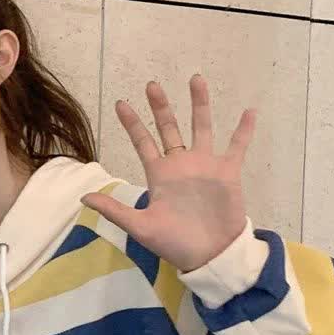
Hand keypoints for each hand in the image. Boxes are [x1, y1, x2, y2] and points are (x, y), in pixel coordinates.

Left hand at [81, 75, 257, 272]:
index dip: (132, 124)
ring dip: (199, 104)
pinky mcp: (228, 173)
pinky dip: (244, 131)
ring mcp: (205, 166)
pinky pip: (237, 147)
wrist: (209, 255)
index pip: (143, 143)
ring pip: (202, 128)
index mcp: (159, 175)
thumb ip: (115, 210)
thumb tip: (83, 197)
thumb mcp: (140, 227)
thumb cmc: (174, 243)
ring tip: (196, 79)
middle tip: (152, 84)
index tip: (121, 104)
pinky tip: (249, 111)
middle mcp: (181, 165)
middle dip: (161, 107)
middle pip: (169, 128)